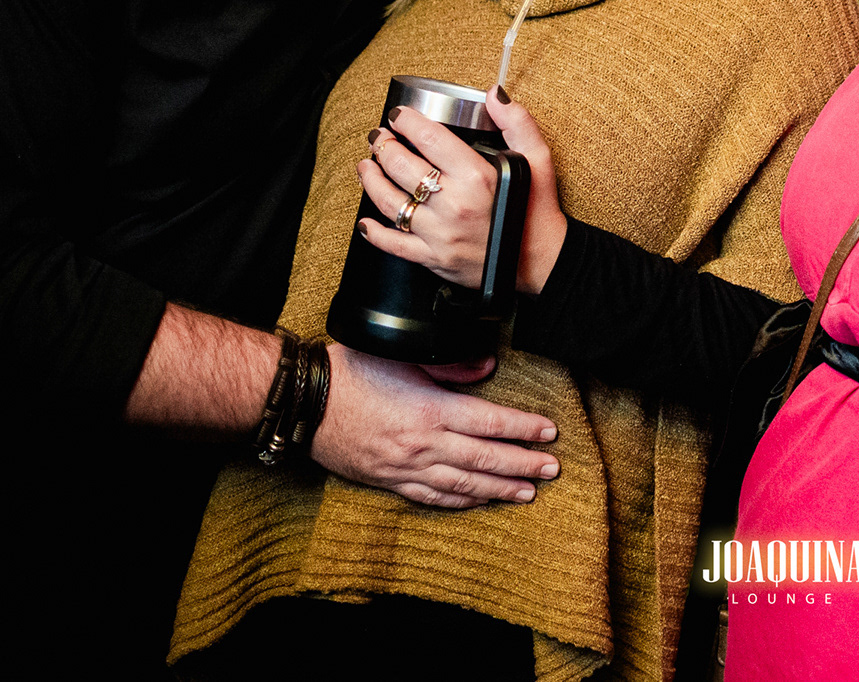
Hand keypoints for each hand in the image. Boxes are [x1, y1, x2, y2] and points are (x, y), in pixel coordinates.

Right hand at [311, 341, 559, 508]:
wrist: (305, 404)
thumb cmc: (351, 372)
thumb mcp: (403, 357)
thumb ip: (449, 366)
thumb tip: (488, 368)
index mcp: (431, 410)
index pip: (491, 423)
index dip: (523, 429)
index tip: (550, 432)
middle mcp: (424, 445)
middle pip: (485, 460)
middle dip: (523, 465)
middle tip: (553, 469)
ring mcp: (407, 468)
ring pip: (463, 486)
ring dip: (499, 490)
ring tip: (528, 492)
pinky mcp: (389, 481)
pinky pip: (432, 497)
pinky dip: (460, 503)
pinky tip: (479, 503)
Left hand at [358, 91, 568, 295]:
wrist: (542, 263)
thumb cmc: (538, 211)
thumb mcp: (539, 160)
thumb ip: (517, 123)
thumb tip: (495, 94)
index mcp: (476, 177)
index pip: (429, 138)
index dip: (407, 121)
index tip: (399, 115)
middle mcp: (453, 204)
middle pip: (402, 166)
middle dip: (383, 145)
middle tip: (379, 137)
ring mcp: (440, 234)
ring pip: (390, 202)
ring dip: (372, 180)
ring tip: (367, 166)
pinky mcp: (434, 258)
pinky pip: (395, 245)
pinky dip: (375, 233)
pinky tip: (366, 222)